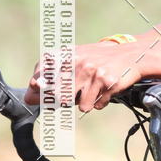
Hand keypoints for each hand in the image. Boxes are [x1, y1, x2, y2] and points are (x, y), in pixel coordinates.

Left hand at [25, 42, 144, 111]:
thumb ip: (52, 77)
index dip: (38, 86)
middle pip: (58, 95)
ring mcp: (93, 72)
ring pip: (80, 105)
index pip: (41, 73)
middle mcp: (78, 62)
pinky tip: (106, 90)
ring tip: (94, 89)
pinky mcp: (107, 82)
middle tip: (72, 95)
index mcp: (67, 54)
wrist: (132, 55)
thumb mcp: (76, 61)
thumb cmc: (99, 61)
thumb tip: (28, 99)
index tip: (40, 89)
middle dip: (63, 101)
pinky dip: (100, 103)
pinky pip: (96, 106)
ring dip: (86, 102)